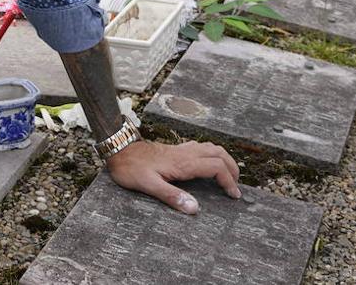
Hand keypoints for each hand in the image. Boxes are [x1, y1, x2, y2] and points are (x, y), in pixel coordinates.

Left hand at [104, 139, 240, 213]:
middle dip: (232, 168)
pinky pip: (201, 147)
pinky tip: (208, 164)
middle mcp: (186, 153)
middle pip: (219, 154)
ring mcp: (181, 149)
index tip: (234, 195)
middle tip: (236, 187)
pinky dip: (212, 155)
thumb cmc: (131, 168)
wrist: (119, 149)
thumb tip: (195, 209)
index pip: (216, 167)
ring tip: (228, 175)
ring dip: (224, 159)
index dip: (229, 180)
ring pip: (211, 147)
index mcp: (183, 163)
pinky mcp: (175, 149)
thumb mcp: (148, 185)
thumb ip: (172, 196)